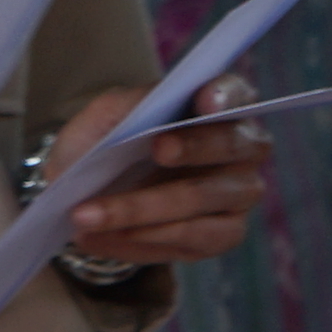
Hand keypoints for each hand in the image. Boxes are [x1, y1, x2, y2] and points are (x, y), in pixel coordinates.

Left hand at [50, 82, 272, 276]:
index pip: (234, 92)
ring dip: (142, 208)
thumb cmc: (111, 144)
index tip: (205, 99)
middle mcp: (244, 146)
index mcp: (218, 104)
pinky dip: (144, 238)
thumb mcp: (107, 117)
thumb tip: (146, 110)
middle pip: (231, 146)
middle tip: (158, 150)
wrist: (97, 195)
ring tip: (87, 216)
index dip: (224, 96)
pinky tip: (105, 236)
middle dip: (193, 148)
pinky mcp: (226, 233)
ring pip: (202, 200)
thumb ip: (128, 106)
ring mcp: (241, 192)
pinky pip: (194, 239)